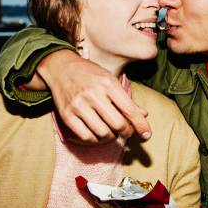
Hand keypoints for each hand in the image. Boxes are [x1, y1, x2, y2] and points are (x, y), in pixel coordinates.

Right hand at [36, 49, 150, 143]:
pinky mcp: (67, 115)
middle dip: (126, 131)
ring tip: (112, 130)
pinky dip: (96, 139)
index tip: (147, 134)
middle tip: (126, 131)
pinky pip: (86, 136)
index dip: (140, 124)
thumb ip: (126, 99)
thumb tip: (143, 115)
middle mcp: (93, 94)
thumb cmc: (89, 74)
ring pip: (103, 133)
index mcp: (107, 83)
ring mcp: (78, 105)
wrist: (60, 67)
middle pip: (117, 124)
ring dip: (111, 136)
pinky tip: (98, 133)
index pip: (129, 109)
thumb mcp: (110, 80)